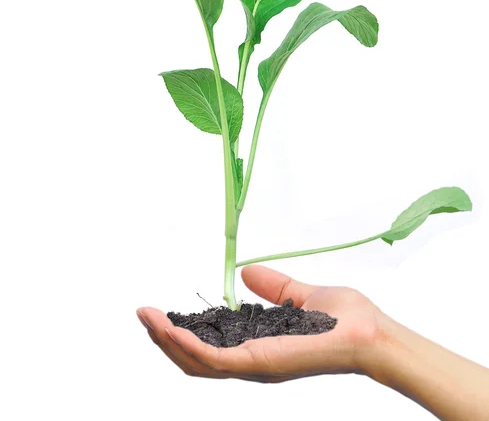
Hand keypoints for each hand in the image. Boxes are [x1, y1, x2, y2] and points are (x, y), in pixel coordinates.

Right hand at [136, 265, 385, 381]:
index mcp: (258, 346)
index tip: (163, 311)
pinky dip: (185, 343)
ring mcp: (253, 365)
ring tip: (146, 317)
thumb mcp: (298, 295)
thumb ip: (272, 287)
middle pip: (194, 359)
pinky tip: (168, 326)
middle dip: (165, 338)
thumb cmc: (345, 319)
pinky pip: (212, 359)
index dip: (183, 332)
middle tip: (144, 314)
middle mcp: (251, 361)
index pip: (210, 347)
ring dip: (166, 340)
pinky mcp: (258, 362)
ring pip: (195, 361)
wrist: (371, 333)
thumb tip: (246, 273)